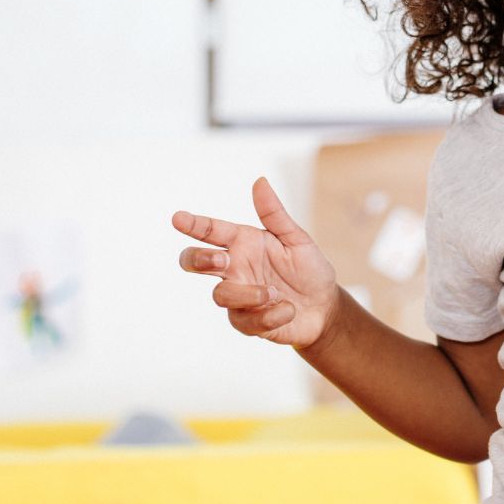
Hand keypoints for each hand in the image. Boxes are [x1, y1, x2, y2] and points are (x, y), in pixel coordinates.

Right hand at [173, 177, 339, 348]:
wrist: (325, 307)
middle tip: (221, 261)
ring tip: (275, 292)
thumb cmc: (309, 269)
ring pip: (220, 295)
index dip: (193, 224)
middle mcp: (234, 268)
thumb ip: (275, 214)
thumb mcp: (297, 239)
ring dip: (249, 294)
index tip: (178, 218)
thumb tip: (260, 181)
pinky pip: (244, 321)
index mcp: (243, 243)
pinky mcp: (246, 322)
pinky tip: (288, 309)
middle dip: (199, 260)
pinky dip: (270, 315)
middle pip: (195, 262)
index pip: (211, 231)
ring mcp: (237, 297)